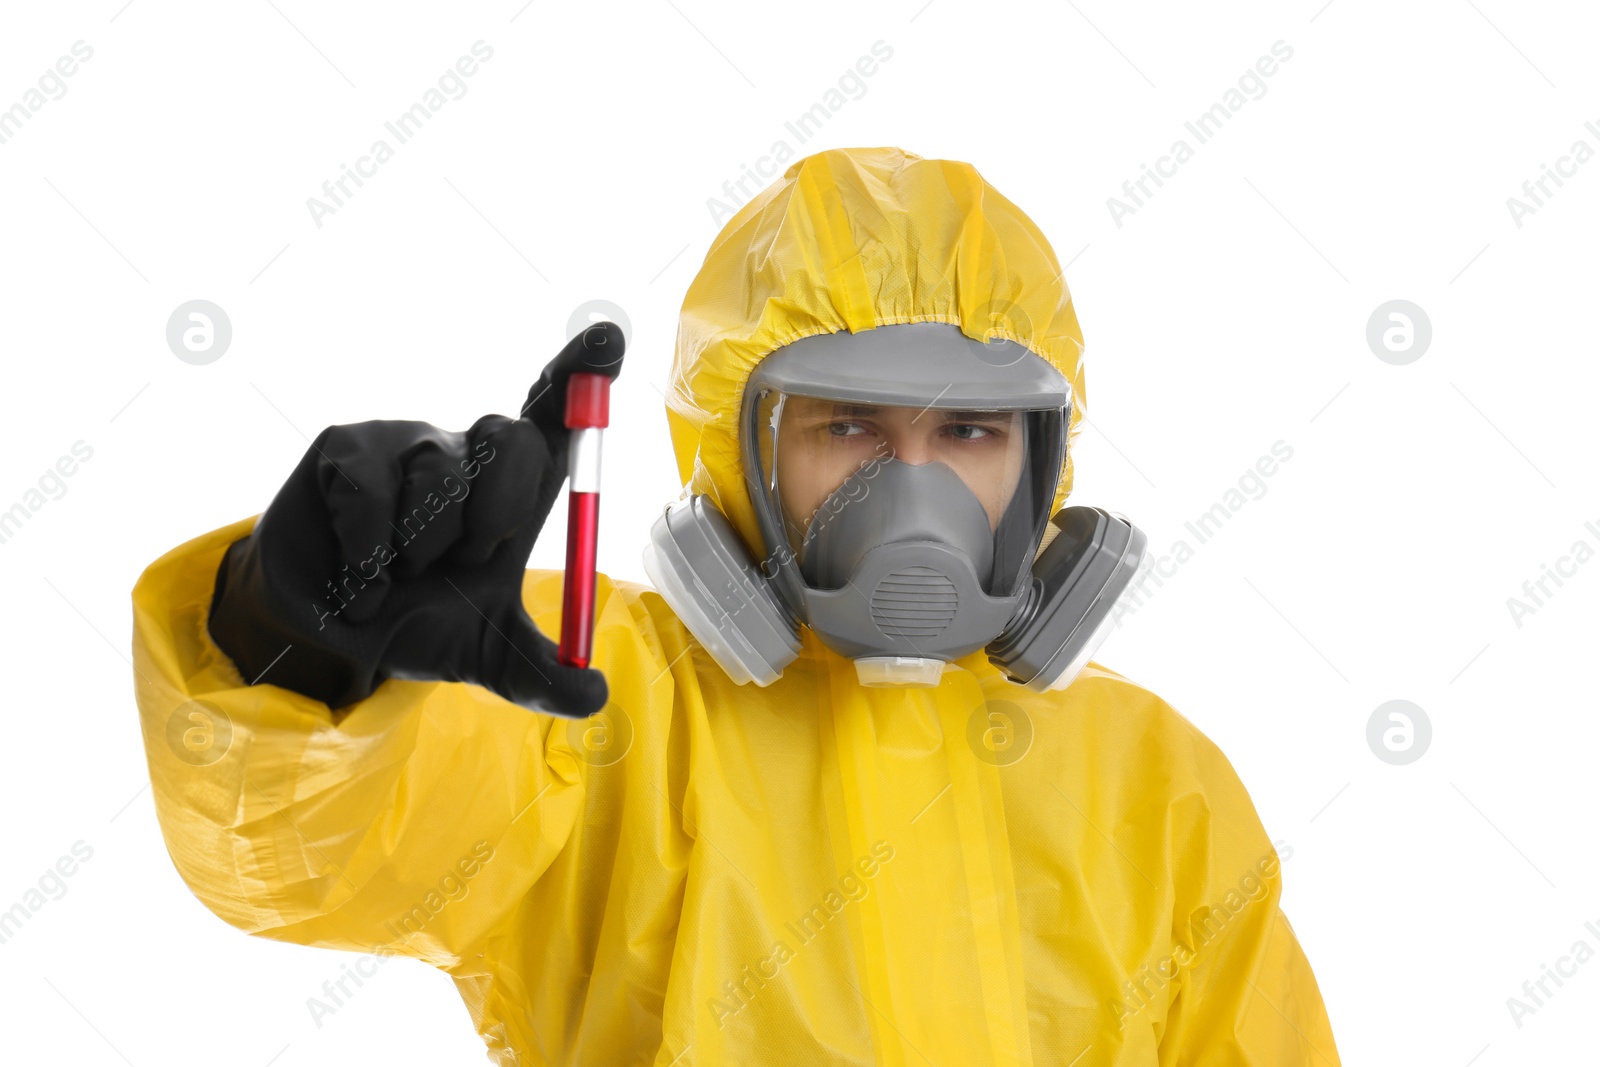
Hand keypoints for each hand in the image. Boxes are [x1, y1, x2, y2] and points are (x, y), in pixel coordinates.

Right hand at [208, 322, 625, 716]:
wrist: (331, 635)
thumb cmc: (421, 622)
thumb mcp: (489, 659)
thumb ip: (544, 677)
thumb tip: (593, 696)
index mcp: (515, 488)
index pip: (558, 417)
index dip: (582, 373)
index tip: (607, 338)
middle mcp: (470, 452)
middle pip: (514, 437)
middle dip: (499, 511)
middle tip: (470, 561)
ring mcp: (406, 442)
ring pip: (440, 478)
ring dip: (422, 549)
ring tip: (400, 578)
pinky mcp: (346, 448)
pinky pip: (371, 494)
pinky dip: (369, 555)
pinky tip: (360, 580)